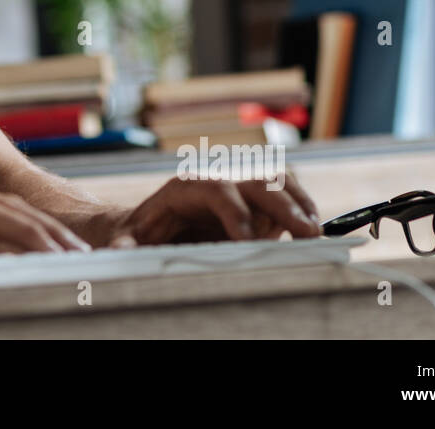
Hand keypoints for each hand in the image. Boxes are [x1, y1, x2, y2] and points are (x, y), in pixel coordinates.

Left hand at [105, 171, 320, 246]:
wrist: (148, 226)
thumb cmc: (138, 234)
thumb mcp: (126, 241)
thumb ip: (124, 246)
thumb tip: (118, 250)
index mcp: (185, 189)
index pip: (216, 190)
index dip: (233, 212)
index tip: (245, 240)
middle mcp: (217, 183)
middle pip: (254, 182)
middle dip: (281, 205)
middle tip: (304, 234)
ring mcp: (240, 193)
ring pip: (276, 183)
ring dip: (299, 203)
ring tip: (316, 232)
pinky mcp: (255, 207)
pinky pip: (286, 197)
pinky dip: (303, 210)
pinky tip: (315, 231)